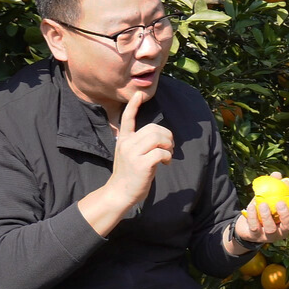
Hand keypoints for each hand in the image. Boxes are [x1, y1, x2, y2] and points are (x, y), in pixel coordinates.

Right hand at [107, 91, 173, 209]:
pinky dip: (168, 157)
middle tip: (169, 148)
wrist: (120, 193)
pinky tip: (165, 163)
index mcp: (124, 140)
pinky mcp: (141, 164)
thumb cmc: (129, 175)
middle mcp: (127, 144)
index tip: (139, 94)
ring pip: (158, 138)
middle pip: (153, 129)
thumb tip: (159, 137)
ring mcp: (133, 154)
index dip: (133, 106)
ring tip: (168, 155)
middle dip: (167, 137)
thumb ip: (140, 144)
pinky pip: (161, 152)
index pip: (127, 119)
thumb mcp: (130, 155)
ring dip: (169, 146)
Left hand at [234, 170, 288, 246]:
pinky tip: (251, 206)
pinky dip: (253, 216)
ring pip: (271, 229)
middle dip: (285, 214)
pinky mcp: (256, 237)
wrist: (246, 225)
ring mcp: (270, 235)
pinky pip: (255, 228)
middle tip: (280, 203)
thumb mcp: (269, 197)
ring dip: (267, 216)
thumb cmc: (263, 209)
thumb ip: (274, 186)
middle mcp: (282, 230)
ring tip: (263, 204)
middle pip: (288, 225)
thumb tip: (277, 175)